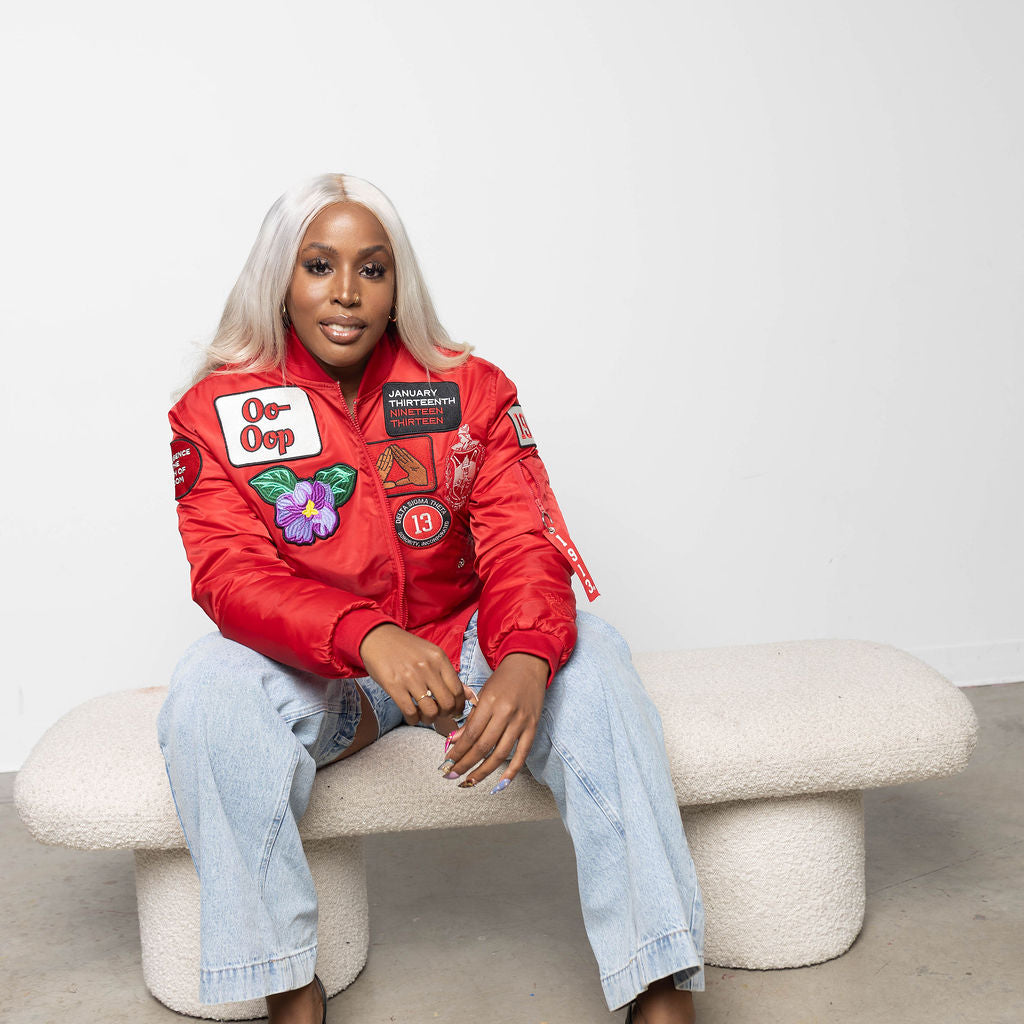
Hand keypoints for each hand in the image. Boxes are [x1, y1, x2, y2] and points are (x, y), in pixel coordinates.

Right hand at [359, 624, 465, 725]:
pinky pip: (410, 712)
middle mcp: (427, 667)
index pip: (458, 690)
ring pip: (430, 710)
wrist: (378, 638)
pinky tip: (412, 716)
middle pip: (447, 703)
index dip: (458, 705)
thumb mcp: (431, 654)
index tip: (454, 710)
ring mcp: (410, 677)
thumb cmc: (406, 648)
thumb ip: (448, 674)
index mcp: (439, 658)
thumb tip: (468, 695)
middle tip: (439, 714)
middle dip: (445, 714)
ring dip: (429, 718)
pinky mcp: (394, 686)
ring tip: (425, 715)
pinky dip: (413, 719)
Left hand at [441, 653, 548, 789]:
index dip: (458, 751)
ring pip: (500, 754)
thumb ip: (470, 719)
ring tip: (468, 782)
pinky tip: (499, 784)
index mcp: (491, 702)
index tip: (447, 762)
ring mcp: (521, 722)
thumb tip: (454, 741)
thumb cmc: (502, 679)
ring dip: (483, 771)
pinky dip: (511, 772)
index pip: (471, 733)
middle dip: (465, 764)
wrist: (529, 665)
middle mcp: (506, 713)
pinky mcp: (533, 728)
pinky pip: (522, 754)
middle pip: (483, 746)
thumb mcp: (482, 694)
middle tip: (451, 775)